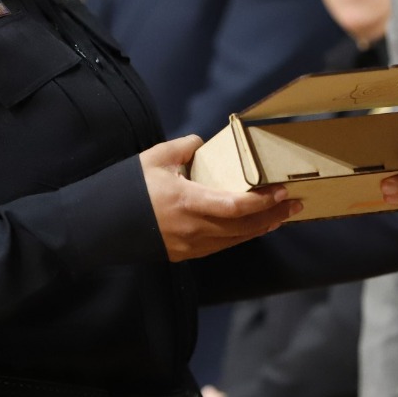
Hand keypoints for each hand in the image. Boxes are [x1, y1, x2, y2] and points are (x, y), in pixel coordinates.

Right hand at [141, 135, 299, 260]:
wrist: (102, 225)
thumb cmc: (128, 189)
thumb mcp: (155, 158)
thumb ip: (183, 147)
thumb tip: (201, 143)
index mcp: (187, 202)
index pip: (236, 206)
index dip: (262, 201)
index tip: (281, 191)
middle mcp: (193, 228)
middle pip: (243, 227)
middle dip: (273, 216)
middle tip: (295, 204)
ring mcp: (190, 244)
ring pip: (235, 239)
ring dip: (261, 227)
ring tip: (281, 216)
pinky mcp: (185, 253)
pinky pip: (221, 245)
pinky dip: (241, 236)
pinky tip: (252, 227)